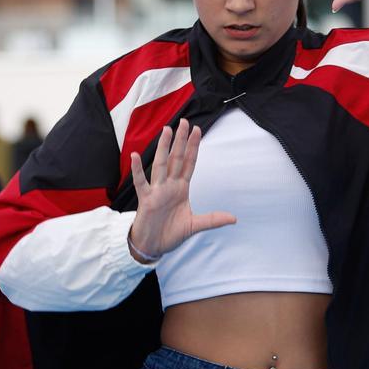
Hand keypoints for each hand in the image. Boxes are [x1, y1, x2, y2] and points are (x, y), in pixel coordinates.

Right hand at [126, 119, 235, 262]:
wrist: (153, 246)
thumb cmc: (170, 233)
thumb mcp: (195, 225)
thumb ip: (213, 219)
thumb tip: (234, 218)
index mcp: (181, 189)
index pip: (189, 163)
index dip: (193, 148)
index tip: (197, 131)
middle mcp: (169, 186)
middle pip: (176, 159)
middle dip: (181, 141)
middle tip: (184, 122)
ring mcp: (157, 191)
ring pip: (160, 165)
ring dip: (163, 148)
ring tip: (166, 131)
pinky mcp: (145, 199)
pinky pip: (141, 182)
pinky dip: (137, 169)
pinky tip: (135, 156)